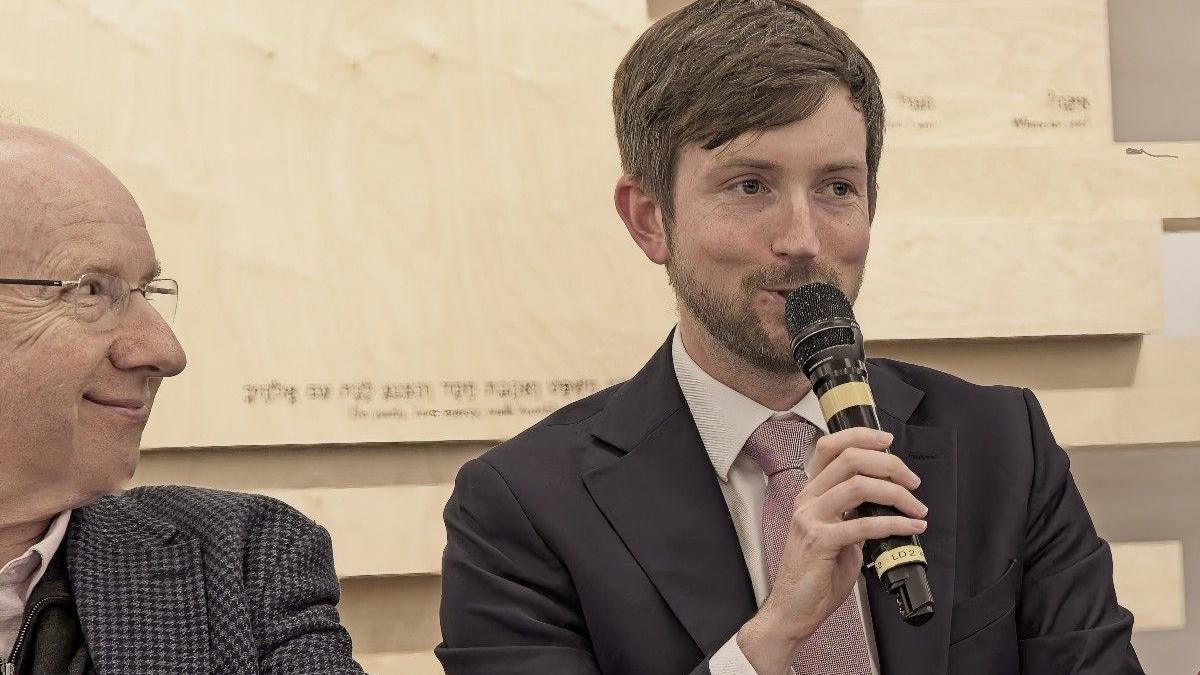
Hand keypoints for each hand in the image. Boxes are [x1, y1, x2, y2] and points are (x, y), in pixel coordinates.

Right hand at [736, 428, 926, 674]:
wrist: (793, 611)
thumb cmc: (814, 577)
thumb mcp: (835, 535)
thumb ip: (853, 515)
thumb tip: (885, 506)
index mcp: (810, 494)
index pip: (830, 447)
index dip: (860, 436)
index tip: (888, 441)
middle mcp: (807, 500)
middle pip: (849, 459)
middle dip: (889, 465)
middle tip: (913, 482)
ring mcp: (810, 519)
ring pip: (858, 485)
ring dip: (897, 494)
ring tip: (917, 508)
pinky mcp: (820, 542)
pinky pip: (863, 524)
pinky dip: (895, 523)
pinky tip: (912, 528)